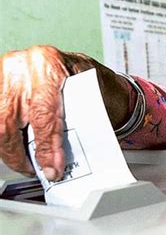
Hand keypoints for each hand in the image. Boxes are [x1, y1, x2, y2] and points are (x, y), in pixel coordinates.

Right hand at [0, 45, 130, 180]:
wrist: (75, 65)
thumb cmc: (84, 78)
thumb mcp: (89, 92)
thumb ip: (77, 117)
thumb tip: (66, 156)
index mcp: (47, 64)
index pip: (43, 112)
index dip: (46, 145)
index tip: (53, 167)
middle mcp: (20, 66)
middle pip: (9, 120)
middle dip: (21, 153)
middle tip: (38, 170)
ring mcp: (4, 74)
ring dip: (10, 149)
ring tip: (27, 164)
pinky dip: (5, 138)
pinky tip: (15, 149)